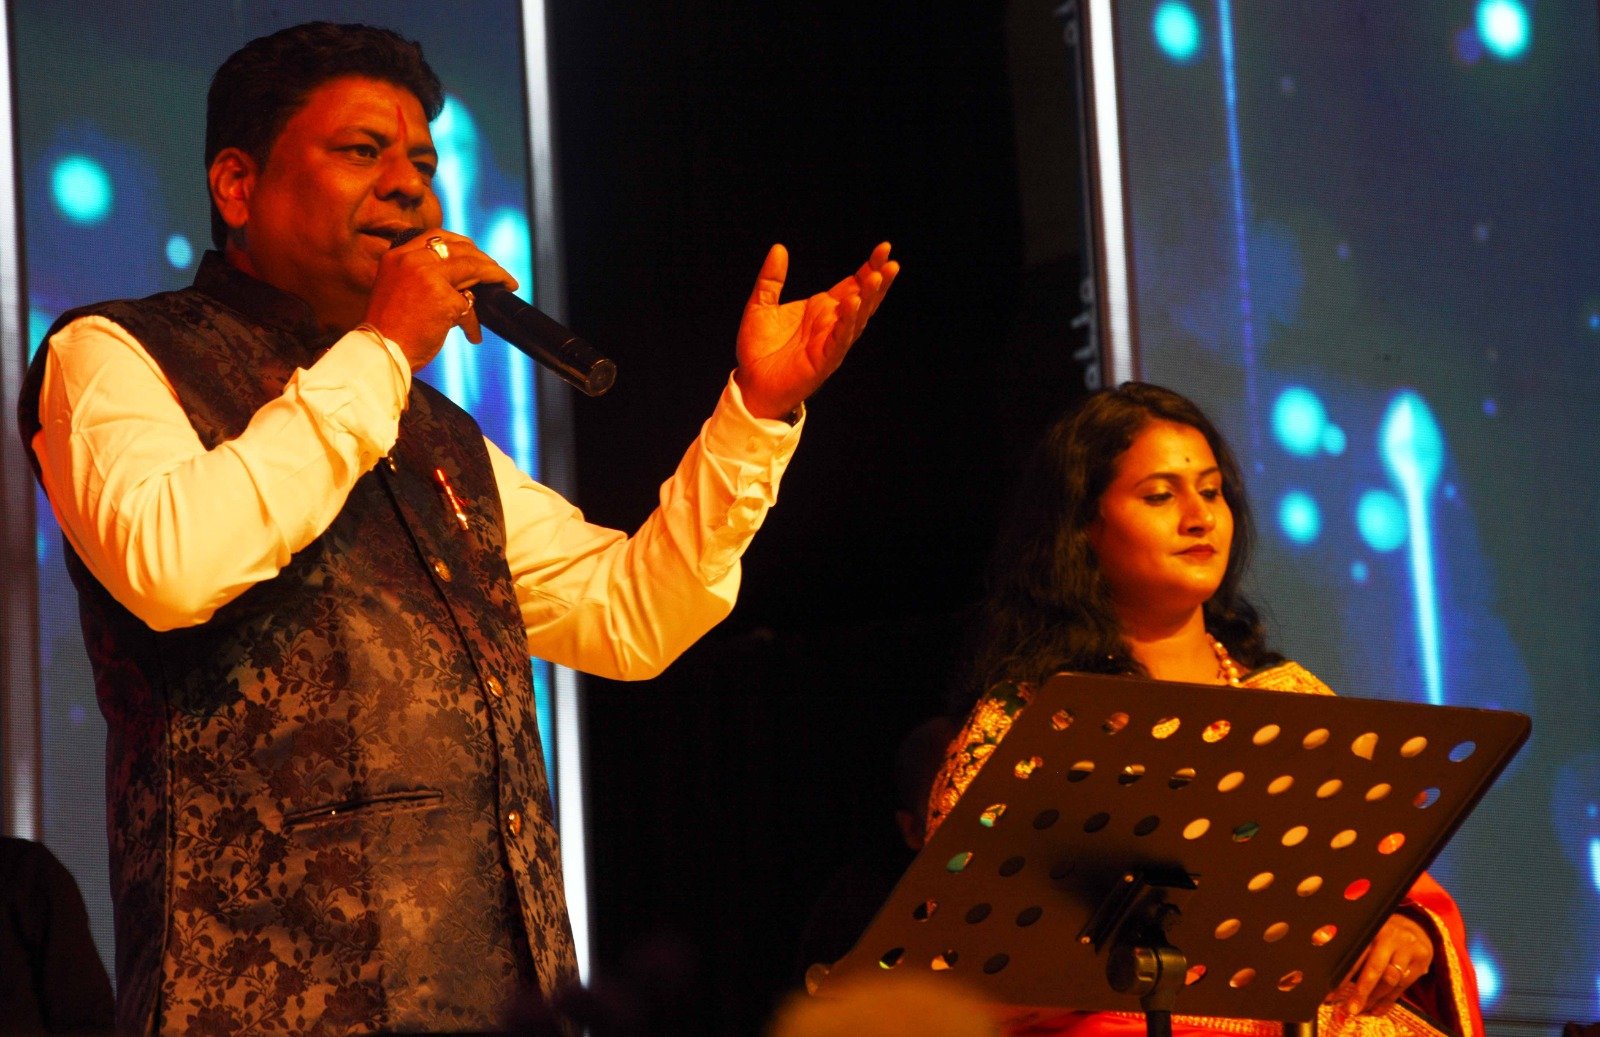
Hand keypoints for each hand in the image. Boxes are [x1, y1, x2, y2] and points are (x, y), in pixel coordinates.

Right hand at [365, 231, 518, 370]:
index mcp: (397, 256)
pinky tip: (473, 334)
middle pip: (460, 249)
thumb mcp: (398, 289)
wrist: (380, 353)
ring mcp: (428, 276)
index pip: (435, 236)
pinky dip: (473, 322)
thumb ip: (421, 275)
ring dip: (494, 276)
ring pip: (473, 268)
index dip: (462, 244)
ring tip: (505, 285)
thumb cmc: (390, 330)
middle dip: (484, 260)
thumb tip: (461, 277)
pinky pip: (469, 306)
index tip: (476, 254)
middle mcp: (411, 260)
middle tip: (498, 273)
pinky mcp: (443, 298)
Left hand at [734, 242, 898, 419]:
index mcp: (822, 310)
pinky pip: (840, 339)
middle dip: (877, 280)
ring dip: (868, 298)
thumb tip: (779, 248)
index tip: (884, 249)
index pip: (853, 285)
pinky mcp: (824, 360)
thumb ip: (771, 279)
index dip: (869, 268)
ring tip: (876, 277)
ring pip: (857, 318)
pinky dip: (848, 322)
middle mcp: (832, 324)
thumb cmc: (759, 349)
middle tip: (890, 260)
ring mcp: (831, 342)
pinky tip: (854, 303)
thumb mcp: (761, 306)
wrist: (751, 384)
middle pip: (863, 298)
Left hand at [1330, 913, 1433, 1015]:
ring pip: (1390, 980)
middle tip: (1350, 1009)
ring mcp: (1406, 950)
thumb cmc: (1382, 935)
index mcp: (1370, 929)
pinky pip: (1402, 987)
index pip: (1355, 955)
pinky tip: (1375, 1010)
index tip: (1330, 993)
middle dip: (1361, 991)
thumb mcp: (1368, 934)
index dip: (1342, 976)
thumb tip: (1330, 975)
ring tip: (1360, 1010)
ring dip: (1374, 998)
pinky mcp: (1420, 962)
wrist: (1418, 927)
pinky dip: (1387, 1001)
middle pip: (1374, 968)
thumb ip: (1354, 951)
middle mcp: (1389, 938)